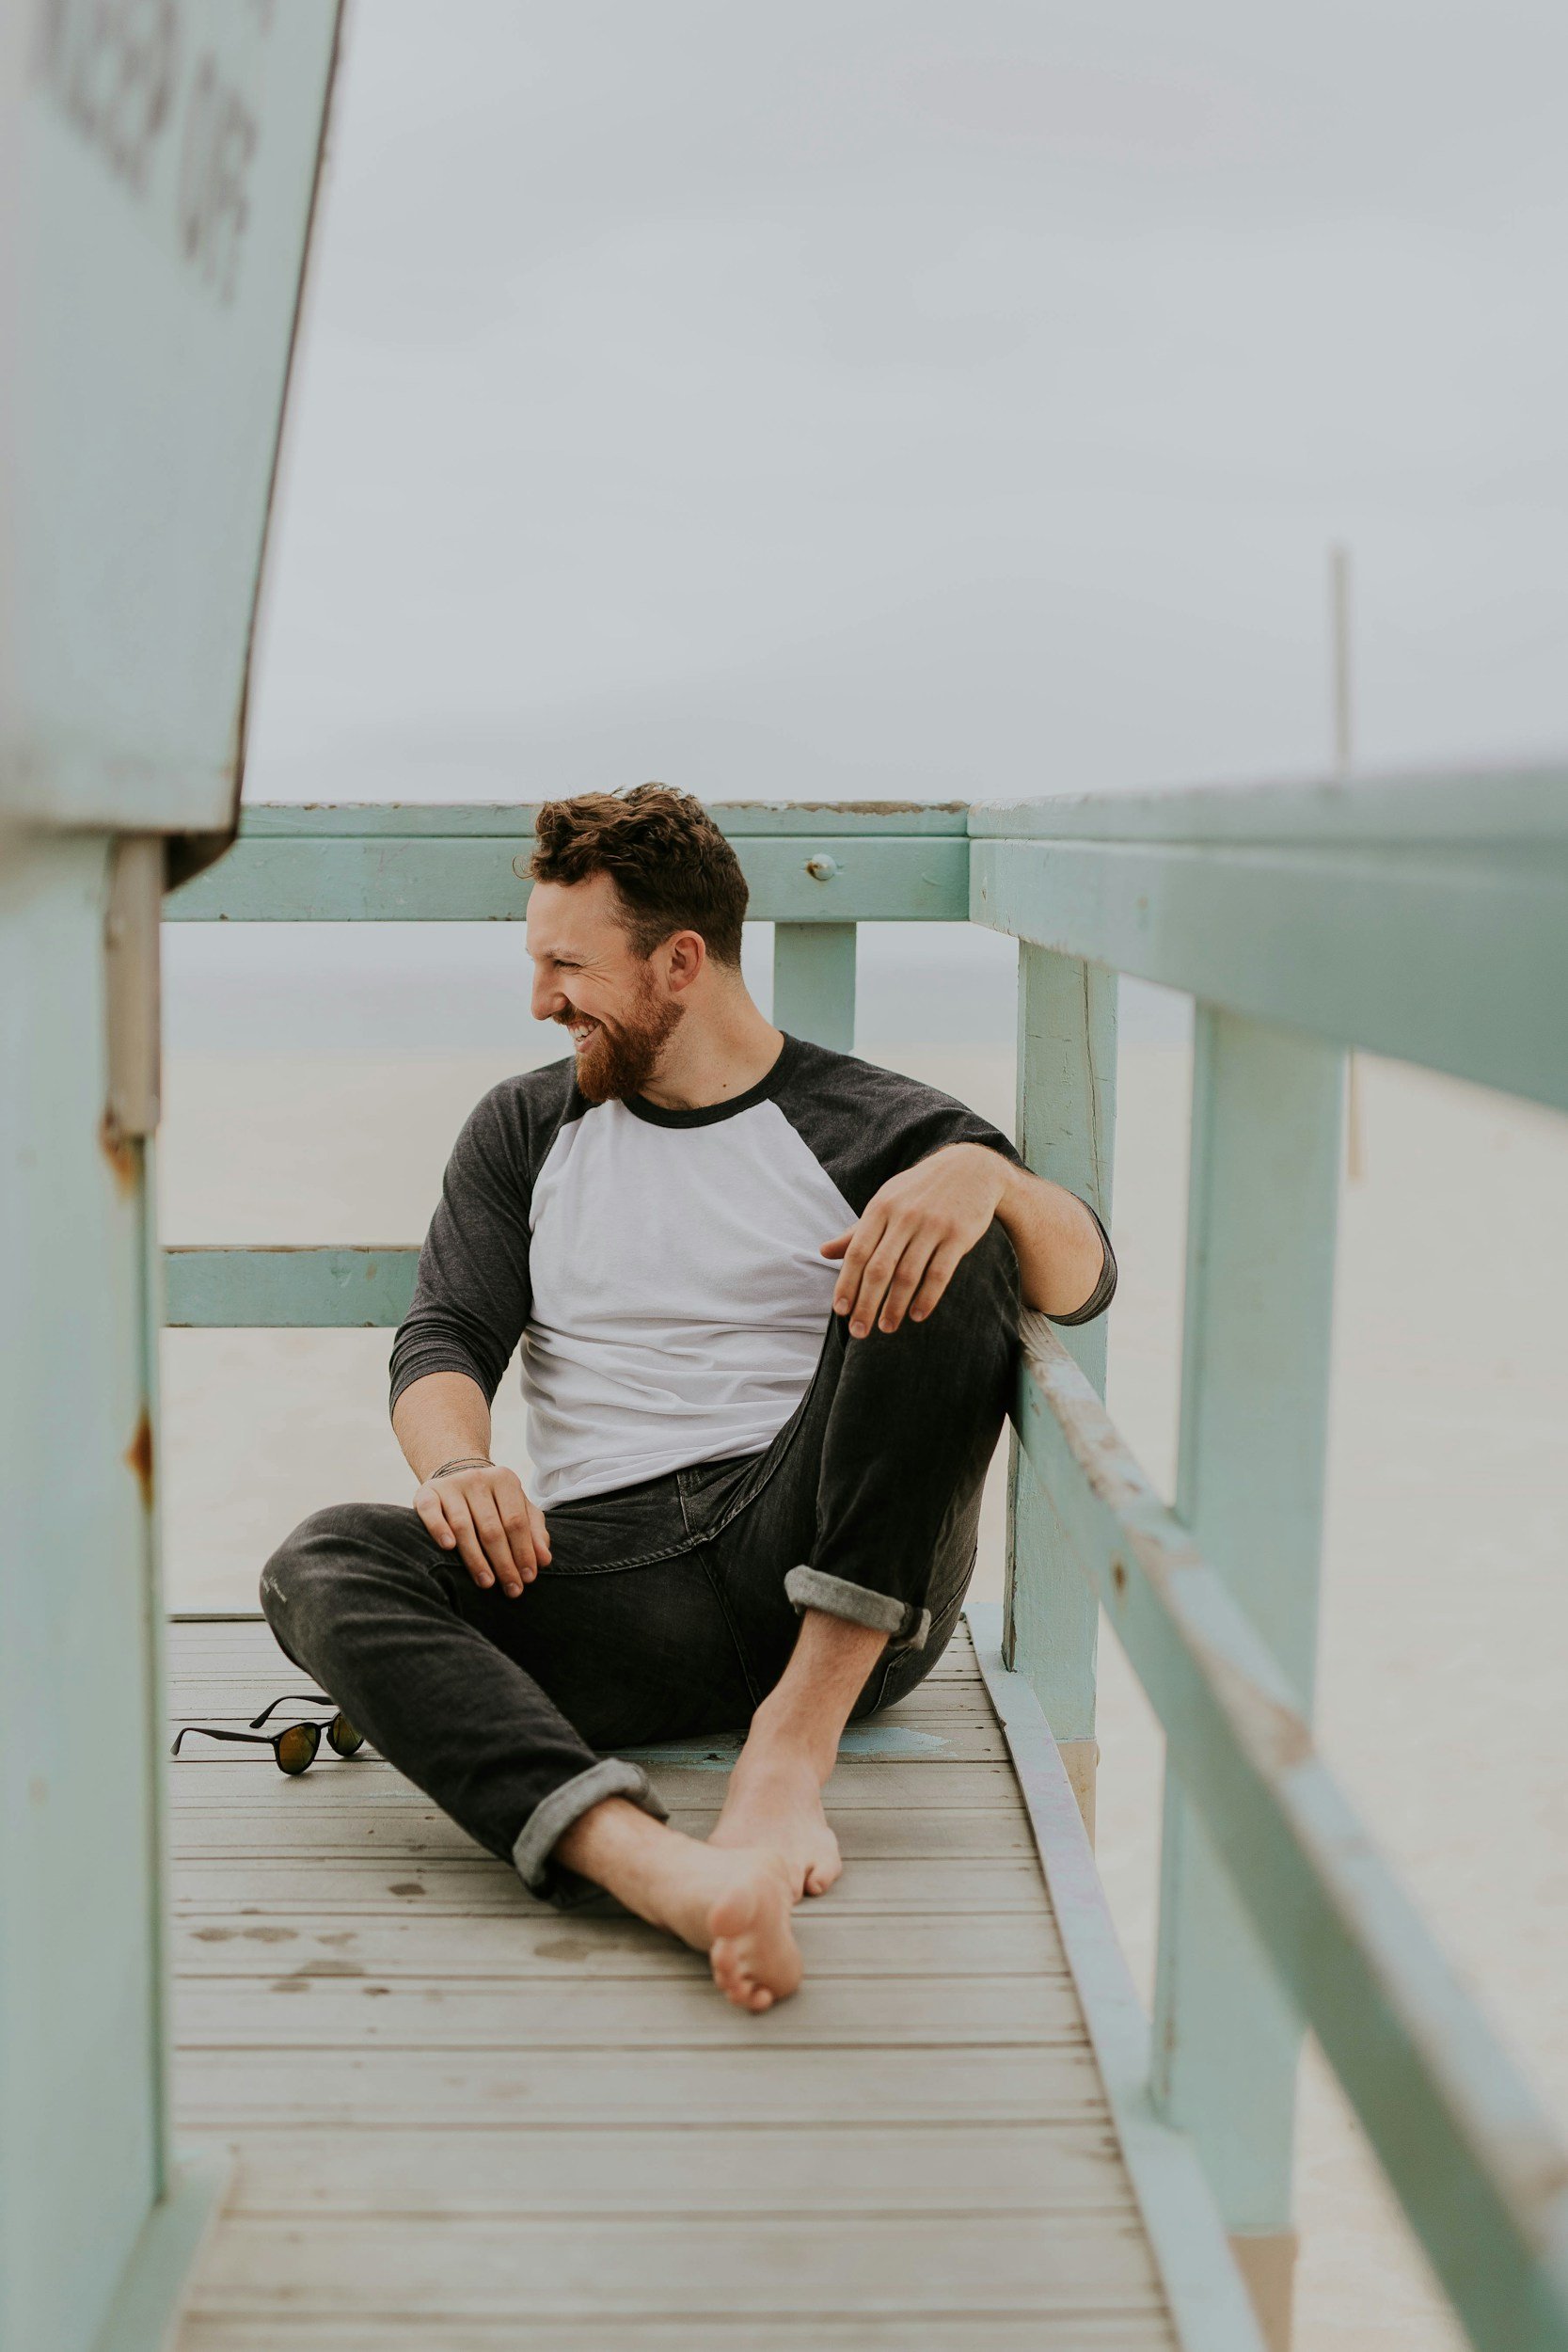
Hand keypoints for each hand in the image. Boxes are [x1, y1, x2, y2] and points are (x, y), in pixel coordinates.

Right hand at [413, 1460, 550, 1597]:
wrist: (455, 1477)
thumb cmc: (493, 1502)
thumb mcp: (518, 1510)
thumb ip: (534, 1532)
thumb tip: (545, 1560)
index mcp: (505, 1480)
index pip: (516, 1522)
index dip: (523, 1551)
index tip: (528, 1578)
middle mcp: (478, 1479)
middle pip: (492, 1527)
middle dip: (504, 1562)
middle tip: (512, 1589)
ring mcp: (451, 1485)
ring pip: (463, 1525)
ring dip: (475, 1558)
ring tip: (487, 1582)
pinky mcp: (427, 1492)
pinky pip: (431, 1512)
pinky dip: (439, 1529)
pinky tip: (448, 1547)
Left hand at [822, 1143, 1008, 1336]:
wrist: (970, 1168)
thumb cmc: (919, 1191)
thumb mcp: (886, 1202)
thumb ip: (857, 1230)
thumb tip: (823, 1252)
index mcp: (881, 1208)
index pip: (857, 1253)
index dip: (847, 1284)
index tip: (840, 1311)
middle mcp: (904, 1217)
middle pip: (879, 1268)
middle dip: (867, 1304)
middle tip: (860, 1332)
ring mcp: (932, 1226)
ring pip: (908, 1274)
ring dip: (895, 1306)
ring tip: (887, 1327)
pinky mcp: (958, 1235)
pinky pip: (939, 1273)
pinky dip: (927, 1298)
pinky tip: (917, 1315)